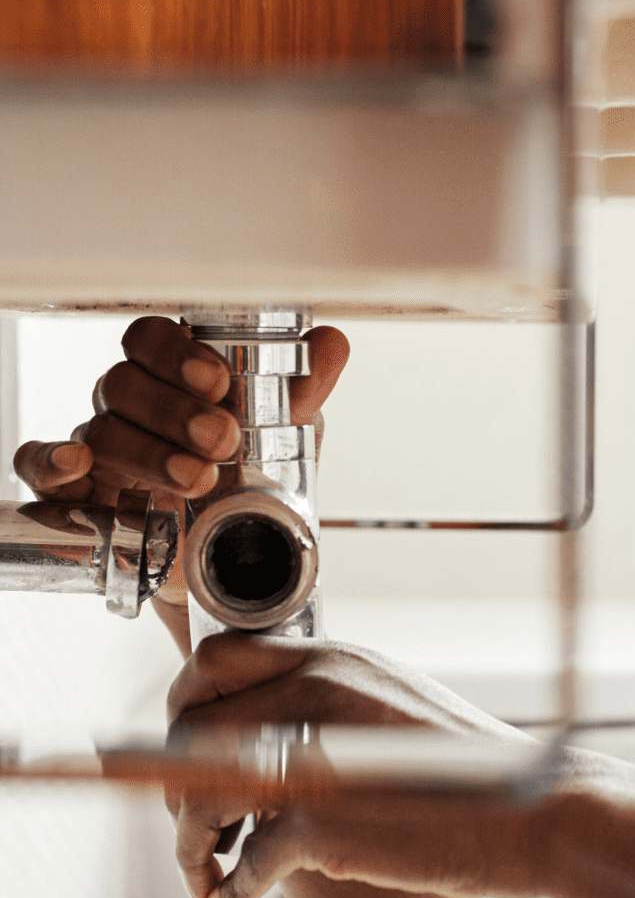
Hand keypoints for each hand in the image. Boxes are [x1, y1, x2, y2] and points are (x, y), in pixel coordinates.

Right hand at [12, 315, 349, 610]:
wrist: (232, 558)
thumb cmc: (247, 480)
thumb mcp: (283, 437)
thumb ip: (301, 391)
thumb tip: (331, 342)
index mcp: (174, 380)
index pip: (151, 339)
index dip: (176, 354)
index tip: (217, 381)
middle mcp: (130, 406)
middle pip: (124, 383)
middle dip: (174, 411)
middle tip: (221, 439)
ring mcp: (100, 447)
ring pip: (100, 429)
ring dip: (149, 452)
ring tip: (198, 478)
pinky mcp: (78, 492)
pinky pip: (39, 465)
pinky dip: (51, 461)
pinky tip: (79, 464)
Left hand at [166, 632, 546, 897]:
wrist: (546, 815)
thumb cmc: (483, 776)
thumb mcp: (401, 710)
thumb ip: (336, 707)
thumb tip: (271, 734)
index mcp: (340, 660)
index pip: (214, 662)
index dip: (185, 709)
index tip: (187, 751)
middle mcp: (319, 693)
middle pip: (190, 728)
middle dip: (174, 784)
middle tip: (199, 826)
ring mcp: (318, 754)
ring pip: (198, 793)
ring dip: (188, 842)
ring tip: (207, 871)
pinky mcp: (324, 821)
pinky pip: (242, 858)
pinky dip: (227, 886)